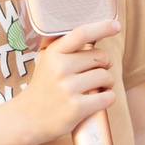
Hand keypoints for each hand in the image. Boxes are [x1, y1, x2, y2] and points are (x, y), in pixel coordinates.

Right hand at [12, 18, 120, 141]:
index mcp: (54, 53)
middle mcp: (60, 68)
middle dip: (105, 64)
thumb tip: (95, 34)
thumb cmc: (44, 88)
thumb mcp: (47, 62)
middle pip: (101, 56)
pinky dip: (109, 97)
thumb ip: (66, 49)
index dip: (102, 27)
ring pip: (106, 76)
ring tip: (98, 87)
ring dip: (108, 82)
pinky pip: (107, 97)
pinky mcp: (77, 108)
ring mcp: (68, 88)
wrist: (28, 118)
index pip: (81, 34)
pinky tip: (100, 99)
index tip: (116, 25)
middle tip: (97, 71)